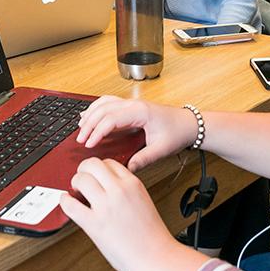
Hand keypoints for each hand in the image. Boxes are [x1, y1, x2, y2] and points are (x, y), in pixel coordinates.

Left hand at [60, 157, 177, 270]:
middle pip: (93, 164)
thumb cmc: (152, 237)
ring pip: (81, 179)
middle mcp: (119, 191)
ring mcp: (106, 206)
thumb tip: (107, 188)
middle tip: (82, 178)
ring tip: (76, 191)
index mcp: (133, 184)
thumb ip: (127, 191)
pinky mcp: (94, 224)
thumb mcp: (144, 202)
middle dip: (84, 169)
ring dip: (75, 183)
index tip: (95, 175)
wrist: (156, 258)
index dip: (99, 168)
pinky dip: (64, 201)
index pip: (110, 162)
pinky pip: (71, 205)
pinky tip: (66, 202)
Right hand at [77, 96, 196, 171]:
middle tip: (80, 140)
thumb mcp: (161, 149)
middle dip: (89, 124)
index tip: (89, 144)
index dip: (97, 132)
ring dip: (91, 113)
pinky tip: (89, 114)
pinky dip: (97, 108)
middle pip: (104, 109)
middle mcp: (134, 104)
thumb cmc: (177, 133)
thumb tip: (127, 168)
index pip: (111, 119)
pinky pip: (109, 102)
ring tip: (80, 127)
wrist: (189, 124)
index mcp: (140, 112)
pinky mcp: (131, 106)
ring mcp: (132, 103)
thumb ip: (144, 158)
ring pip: (104, 103)